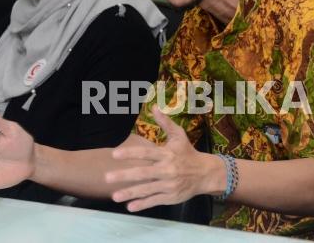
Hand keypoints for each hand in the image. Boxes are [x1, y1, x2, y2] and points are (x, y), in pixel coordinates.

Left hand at [106, 107, 224, 211]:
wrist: (206, 174)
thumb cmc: (188, 153)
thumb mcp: (179, 136)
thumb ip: (165, 123)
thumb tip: (154, 107)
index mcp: (166, 154)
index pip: (146, 153)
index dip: (130, 153)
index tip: (115, 154)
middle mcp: (167, 170)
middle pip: (143, 173)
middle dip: (124, 175)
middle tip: (107, 178)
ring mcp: (168, 185)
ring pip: (147, 189)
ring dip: (130, 193)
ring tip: (114, 196)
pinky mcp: (171, 197)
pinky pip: (154, 200)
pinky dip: (142, 204)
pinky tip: (129, 207)